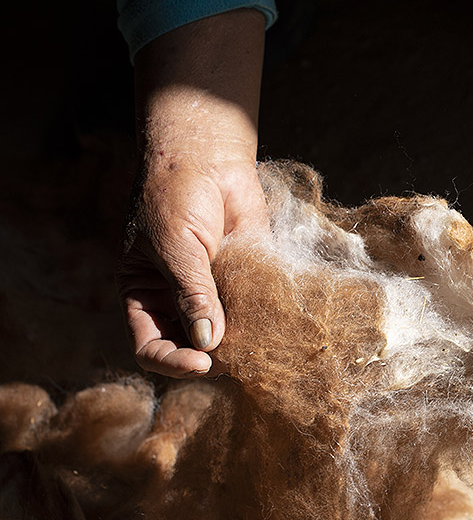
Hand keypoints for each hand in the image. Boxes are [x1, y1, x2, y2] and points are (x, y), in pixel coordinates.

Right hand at [117, 10, 265, 377]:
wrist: (208, 156)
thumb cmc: (177, 195)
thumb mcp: (176, 246)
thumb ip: (193, 294)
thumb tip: (208, 344)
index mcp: (146, 298)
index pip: (152, 348)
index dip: (173, 363)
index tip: (202, 363)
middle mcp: (179, 302)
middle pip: (193, 349)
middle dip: (214, 358)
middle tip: (239, 357)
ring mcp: (215, 293)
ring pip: (228, 335)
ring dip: (243, 344)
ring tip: (262, 344)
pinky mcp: (247, 281)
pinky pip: (255, 311)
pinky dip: (265, 321)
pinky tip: (278, 321)